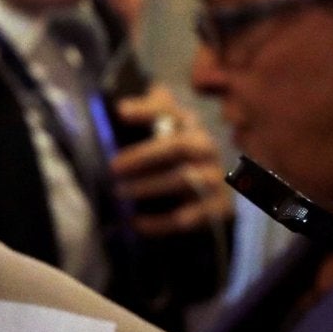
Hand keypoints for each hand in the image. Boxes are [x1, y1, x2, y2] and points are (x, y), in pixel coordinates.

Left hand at [110, 86, 234, 238]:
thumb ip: (146, 117)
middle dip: (143, 156)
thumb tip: (119, 108)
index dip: (146, 110)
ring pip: (184, 179)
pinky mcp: (218, 208)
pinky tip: (138, 223)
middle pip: (177, 146)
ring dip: (150, 186)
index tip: (119, 112)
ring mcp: (214, 177)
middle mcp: (204, 148)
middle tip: (114, 167)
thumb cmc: (173, 160)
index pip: (169, 110)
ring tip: (121, 193)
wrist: (210, 199)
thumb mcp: (161, 135)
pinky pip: (190, 216)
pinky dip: (162, 221)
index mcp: (187, 125)